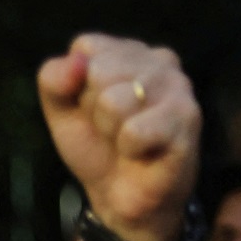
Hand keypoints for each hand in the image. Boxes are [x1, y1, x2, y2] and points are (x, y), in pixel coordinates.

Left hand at [38, 34, 199, 240]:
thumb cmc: (95, 144)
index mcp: (128, 51)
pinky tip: (142, 151)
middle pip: (99, 70)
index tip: (90, 107)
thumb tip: (75, 62)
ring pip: (115, 100)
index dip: (77, 85)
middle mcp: (159, 59)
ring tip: (126, 139)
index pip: (86, 46)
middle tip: (111, 127)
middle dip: (93, 109)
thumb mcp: (60, 110)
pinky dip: (128, 148)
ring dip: (111, 130)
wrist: (119, 194)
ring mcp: (178, 87)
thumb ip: (53, 79)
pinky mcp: (187, 119)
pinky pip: (134, 130)